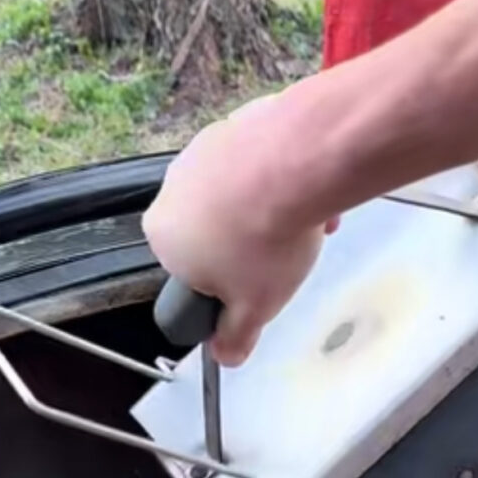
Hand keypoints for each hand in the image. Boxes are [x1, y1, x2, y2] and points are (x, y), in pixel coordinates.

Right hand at [142, 97, 335, 366]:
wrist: (297, 163)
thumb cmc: (263, 240)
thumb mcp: (253, 307)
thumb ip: (235, 335)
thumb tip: (226, 356)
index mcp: (163, 236)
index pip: (190, 270)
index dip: (225, 283)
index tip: (256, 287)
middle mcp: (173, 188)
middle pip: (216, 228)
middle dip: (252, 244)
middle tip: (286, 258)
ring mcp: (204, 148)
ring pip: (242, 193)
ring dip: (273, 212)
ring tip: (309, 224)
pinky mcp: (239, 121)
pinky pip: (262, 160)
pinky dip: (285, 176)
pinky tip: (315, 191)